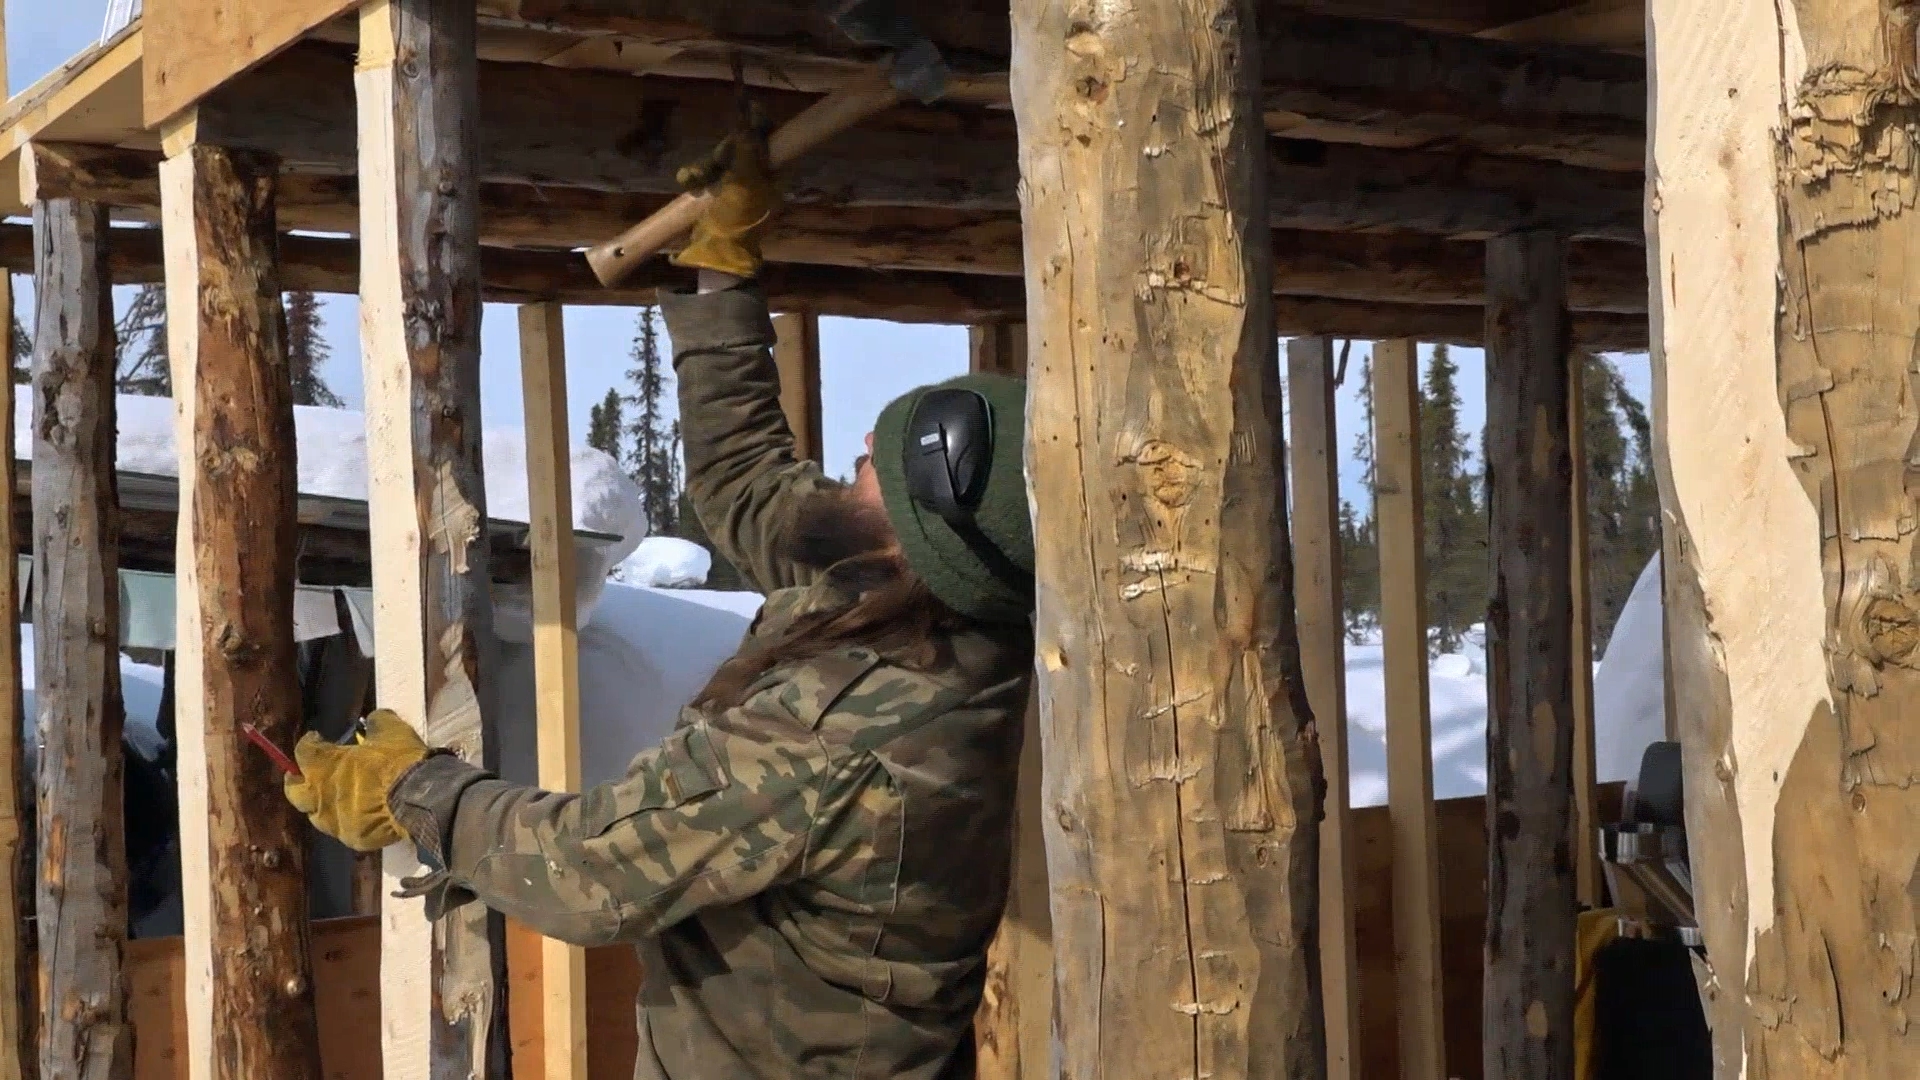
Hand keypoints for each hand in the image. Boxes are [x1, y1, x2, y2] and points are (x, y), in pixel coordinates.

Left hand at [284, 709, 429, 851]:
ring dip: (323, 804)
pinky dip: (350, 820)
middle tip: (310, 775)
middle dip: (298, 781)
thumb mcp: (391, 730)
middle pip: (294, 791)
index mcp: (323, 765)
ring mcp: (334, 820)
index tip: (317, 738)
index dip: (310, 743)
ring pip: (316, 814)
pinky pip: (344, 829)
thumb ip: (375, 723)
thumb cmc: (398, 761)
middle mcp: (319, 795)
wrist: (420, 798)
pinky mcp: (351, 838)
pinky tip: (362, 815)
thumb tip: (372, 720)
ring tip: (337, 798)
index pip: (303, 751)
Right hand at [670, 104, 780, 278]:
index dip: (759, 125)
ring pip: (721, 160)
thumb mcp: (744, 184)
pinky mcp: (719, 194)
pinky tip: (688, 181)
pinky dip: (698, 176)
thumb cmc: (737, 220)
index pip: (770, 142)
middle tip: (715, 160)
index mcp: (774, 177)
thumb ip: (747, 153)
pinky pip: (708, 174)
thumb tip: (750, 122)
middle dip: (722, 153)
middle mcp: (759, 179)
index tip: (749, 107)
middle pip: (741, 148)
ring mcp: (738, 186)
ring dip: (705, 165)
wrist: (716, 254)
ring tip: (691, 178)